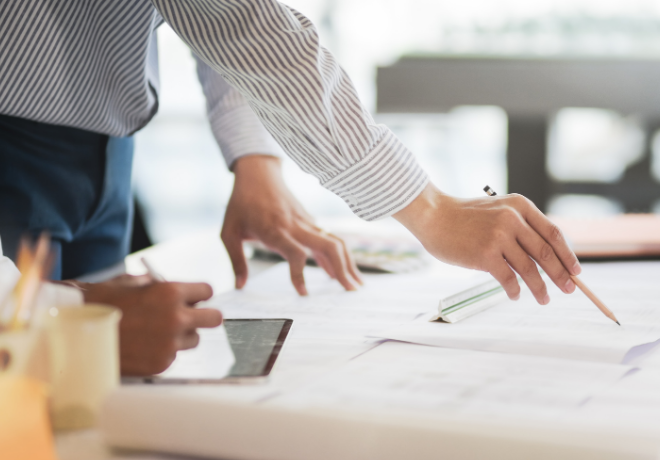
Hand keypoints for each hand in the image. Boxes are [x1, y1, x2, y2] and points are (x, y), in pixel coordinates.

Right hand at [78, 276, 221, 375]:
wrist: (74, 334)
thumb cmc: (100, 304)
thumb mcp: (130, 283)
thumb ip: (158, 285)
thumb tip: (175, 289)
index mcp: (170, 293)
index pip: (207, 291)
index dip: (199, 294)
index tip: (195, 297)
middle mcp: (176, 318)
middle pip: (214, 318)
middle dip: (204, 315)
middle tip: (192, 315)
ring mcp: (170, 344)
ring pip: (194, 339)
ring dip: (183, 335)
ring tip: (158, 331)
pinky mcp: (161, 364)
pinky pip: (174, 355)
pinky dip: (164, 351)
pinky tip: (143, 346)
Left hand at [221, 155, 361, 294]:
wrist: (257, 174)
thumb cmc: (240, 203)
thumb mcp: (228, 232)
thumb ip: (236, 260)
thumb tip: (240, 286)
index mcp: (275, 229)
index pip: (295, 253)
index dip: (300, 274)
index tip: (303, 293)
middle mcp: (296, 225)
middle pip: (328, 246)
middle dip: (342, 269)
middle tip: (351, 291)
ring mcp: (307, 222)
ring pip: (335, 242)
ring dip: (348, 263)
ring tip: (357, 285)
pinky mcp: (311, 221)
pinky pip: (330, 239)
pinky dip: (340, 256)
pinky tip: (342, 273)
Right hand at [393, 183, 580, 304]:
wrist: (434, 216)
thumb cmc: (464, 217)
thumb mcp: (498, 211)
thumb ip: (519, 227)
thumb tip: (545, 258)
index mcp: (520, 206)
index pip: (553, 233)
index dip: (568, 254)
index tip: (576, 271)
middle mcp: (513, 219)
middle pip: (546, 253)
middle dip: (561, 275)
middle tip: (569, 290)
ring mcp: (499, 237)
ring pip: (530, 269)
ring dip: (540, 288)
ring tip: (544, 299)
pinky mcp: (485, 255)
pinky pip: (508, 279)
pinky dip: (514, 291)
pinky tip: (515, 296)